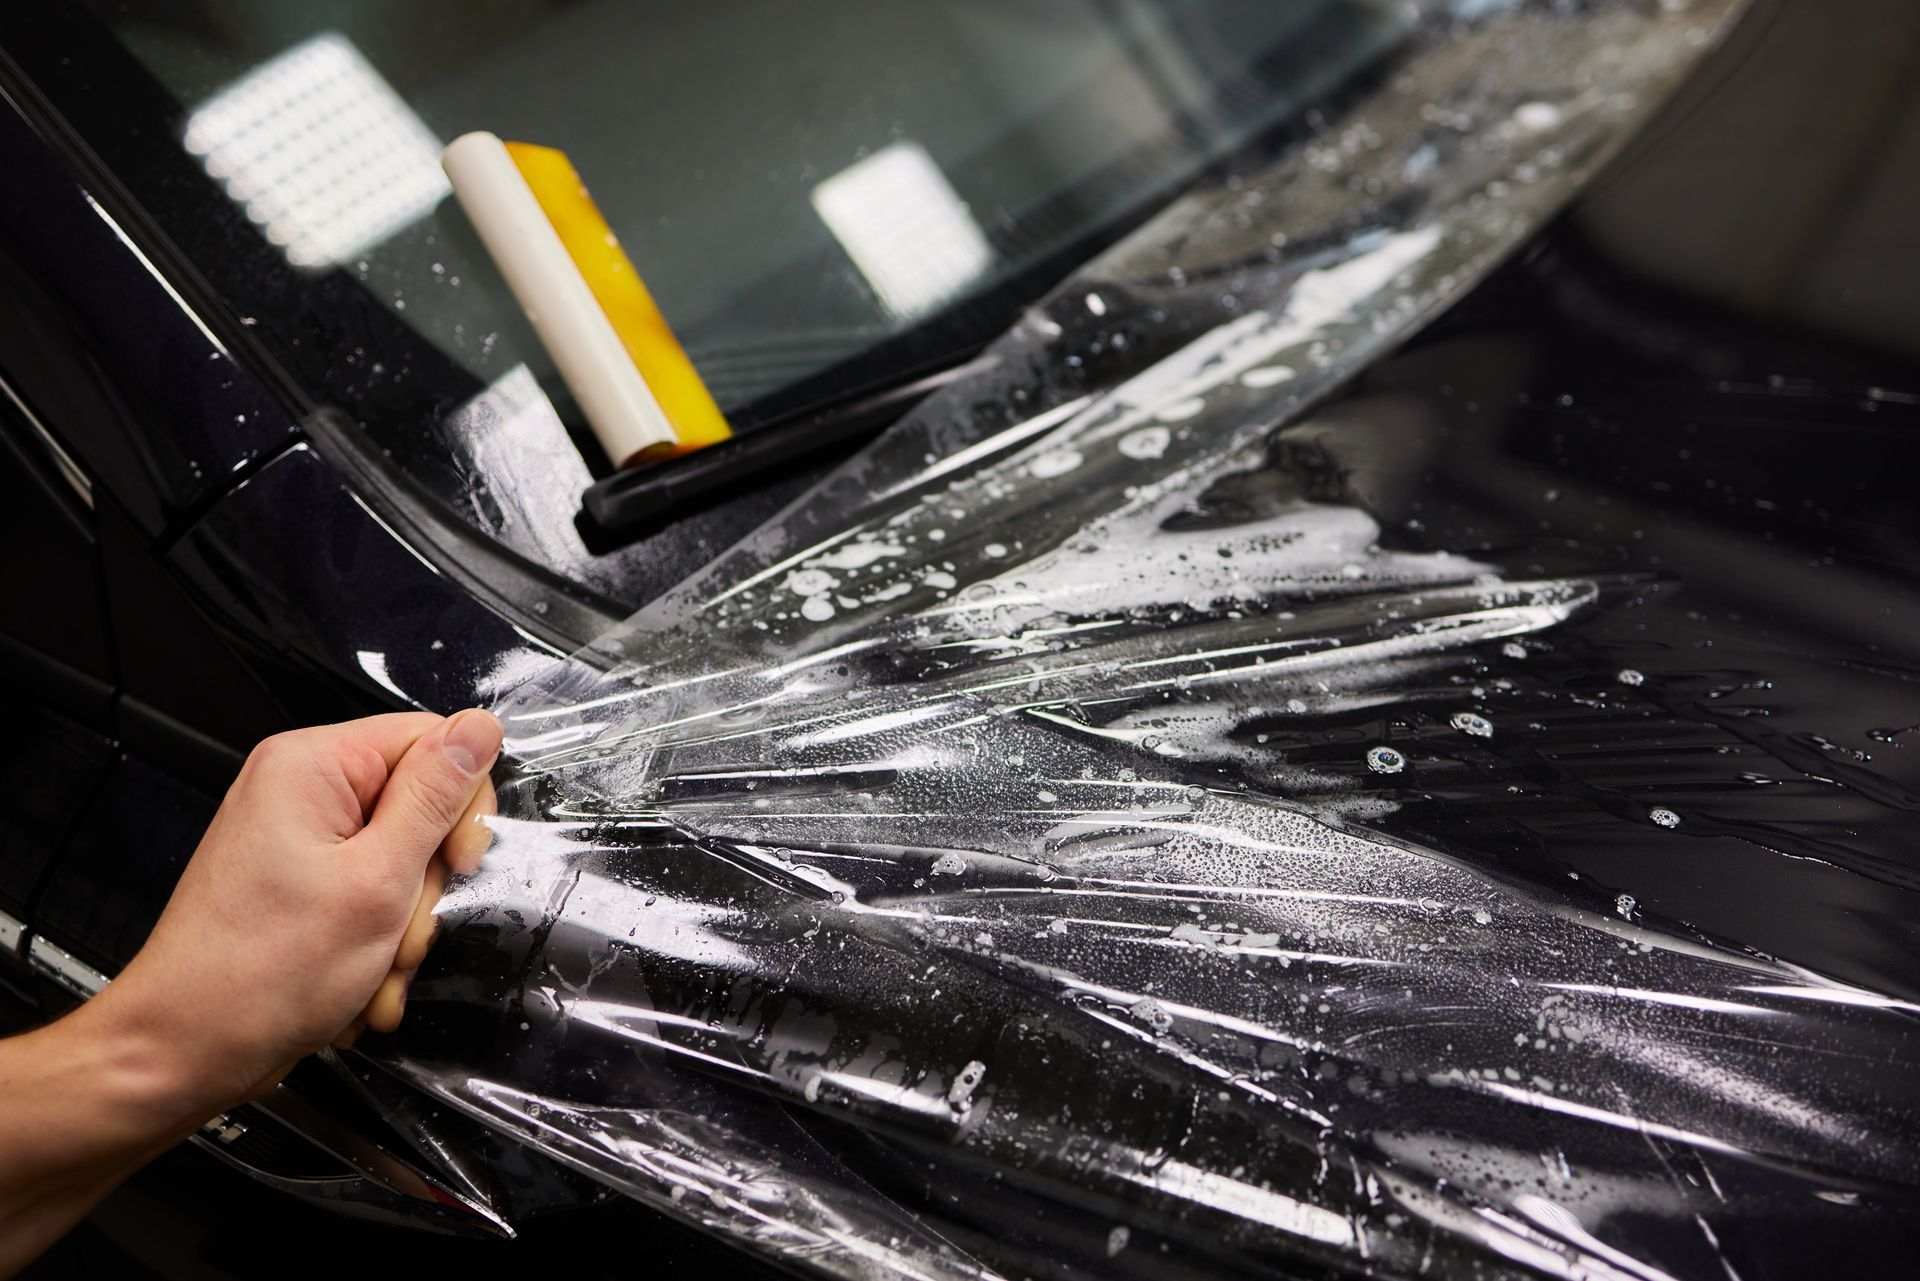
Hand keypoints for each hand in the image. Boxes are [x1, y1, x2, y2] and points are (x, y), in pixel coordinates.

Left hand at [94, 710, 500, 1113]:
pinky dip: (376, 942)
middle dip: (425, 884)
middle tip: (402, 928)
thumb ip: (435, 799)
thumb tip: (479, 728)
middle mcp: (298, 790)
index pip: (432, 741)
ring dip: (403, 925)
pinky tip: (360, 981)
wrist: (183, 1051)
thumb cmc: (257, 976)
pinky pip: (370, 893)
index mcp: (311, 766)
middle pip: (420, 807)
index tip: (455, 863)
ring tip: (374, 967)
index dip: (460, 804)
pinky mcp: (298, 882)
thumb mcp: (378, 881)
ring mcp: (296, 839)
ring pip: (401, 861)